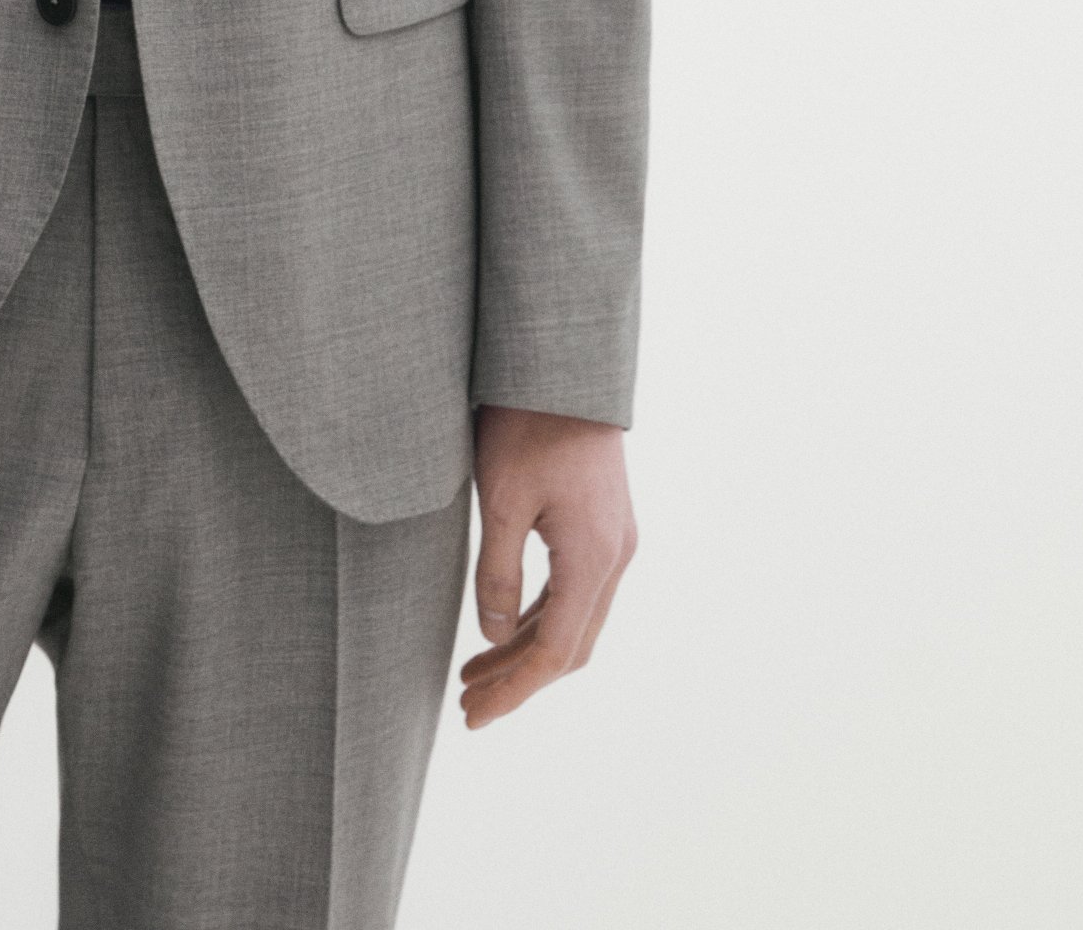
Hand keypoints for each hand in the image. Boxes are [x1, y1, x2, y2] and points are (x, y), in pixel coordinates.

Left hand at [458, 405, 636, 728]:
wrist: (565, 364)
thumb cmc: (527, 424)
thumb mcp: (501, 499)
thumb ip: (497, 572)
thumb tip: (492, 635)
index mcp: (592, 558)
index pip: (555, 653)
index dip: (514, 691)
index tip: (474, 717)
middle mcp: (614, 556)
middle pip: (570, 645)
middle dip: (520, 680)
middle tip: (469, 705)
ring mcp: (614, 539)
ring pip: (575, 619)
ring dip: (527, 650)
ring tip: (475, 673)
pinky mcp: (602, 523)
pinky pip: (576, 590)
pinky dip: (540, 616)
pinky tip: (506, 625)